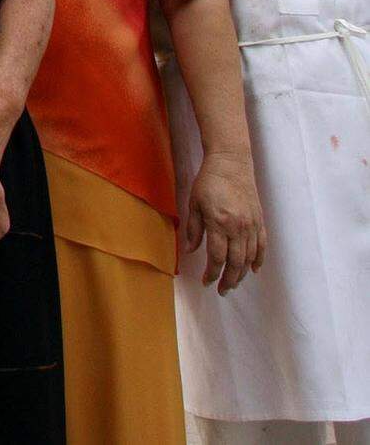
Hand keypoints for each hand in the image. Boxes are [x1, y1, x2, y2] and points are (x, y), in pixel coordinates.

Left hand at [185, 150, 265, 293]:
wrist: (231, 162)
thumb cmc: (208, 181)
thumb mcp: (194, 203)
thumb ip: (194, 228)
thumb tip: (191, 251)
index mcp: (219, 223)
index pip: (217, 257)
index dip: (212, 273)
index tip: (206, 282)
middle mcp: (238, 227)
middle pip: (236, 263)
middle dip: (228, 280)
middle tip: (222, 290)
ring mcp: (251, 225)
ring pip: (250, 258)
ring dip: (242, 274)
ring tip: (234, 283)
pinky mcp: (260, 220)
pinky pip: (262, 245)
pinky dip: (259, 260)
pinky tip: (254, 270)